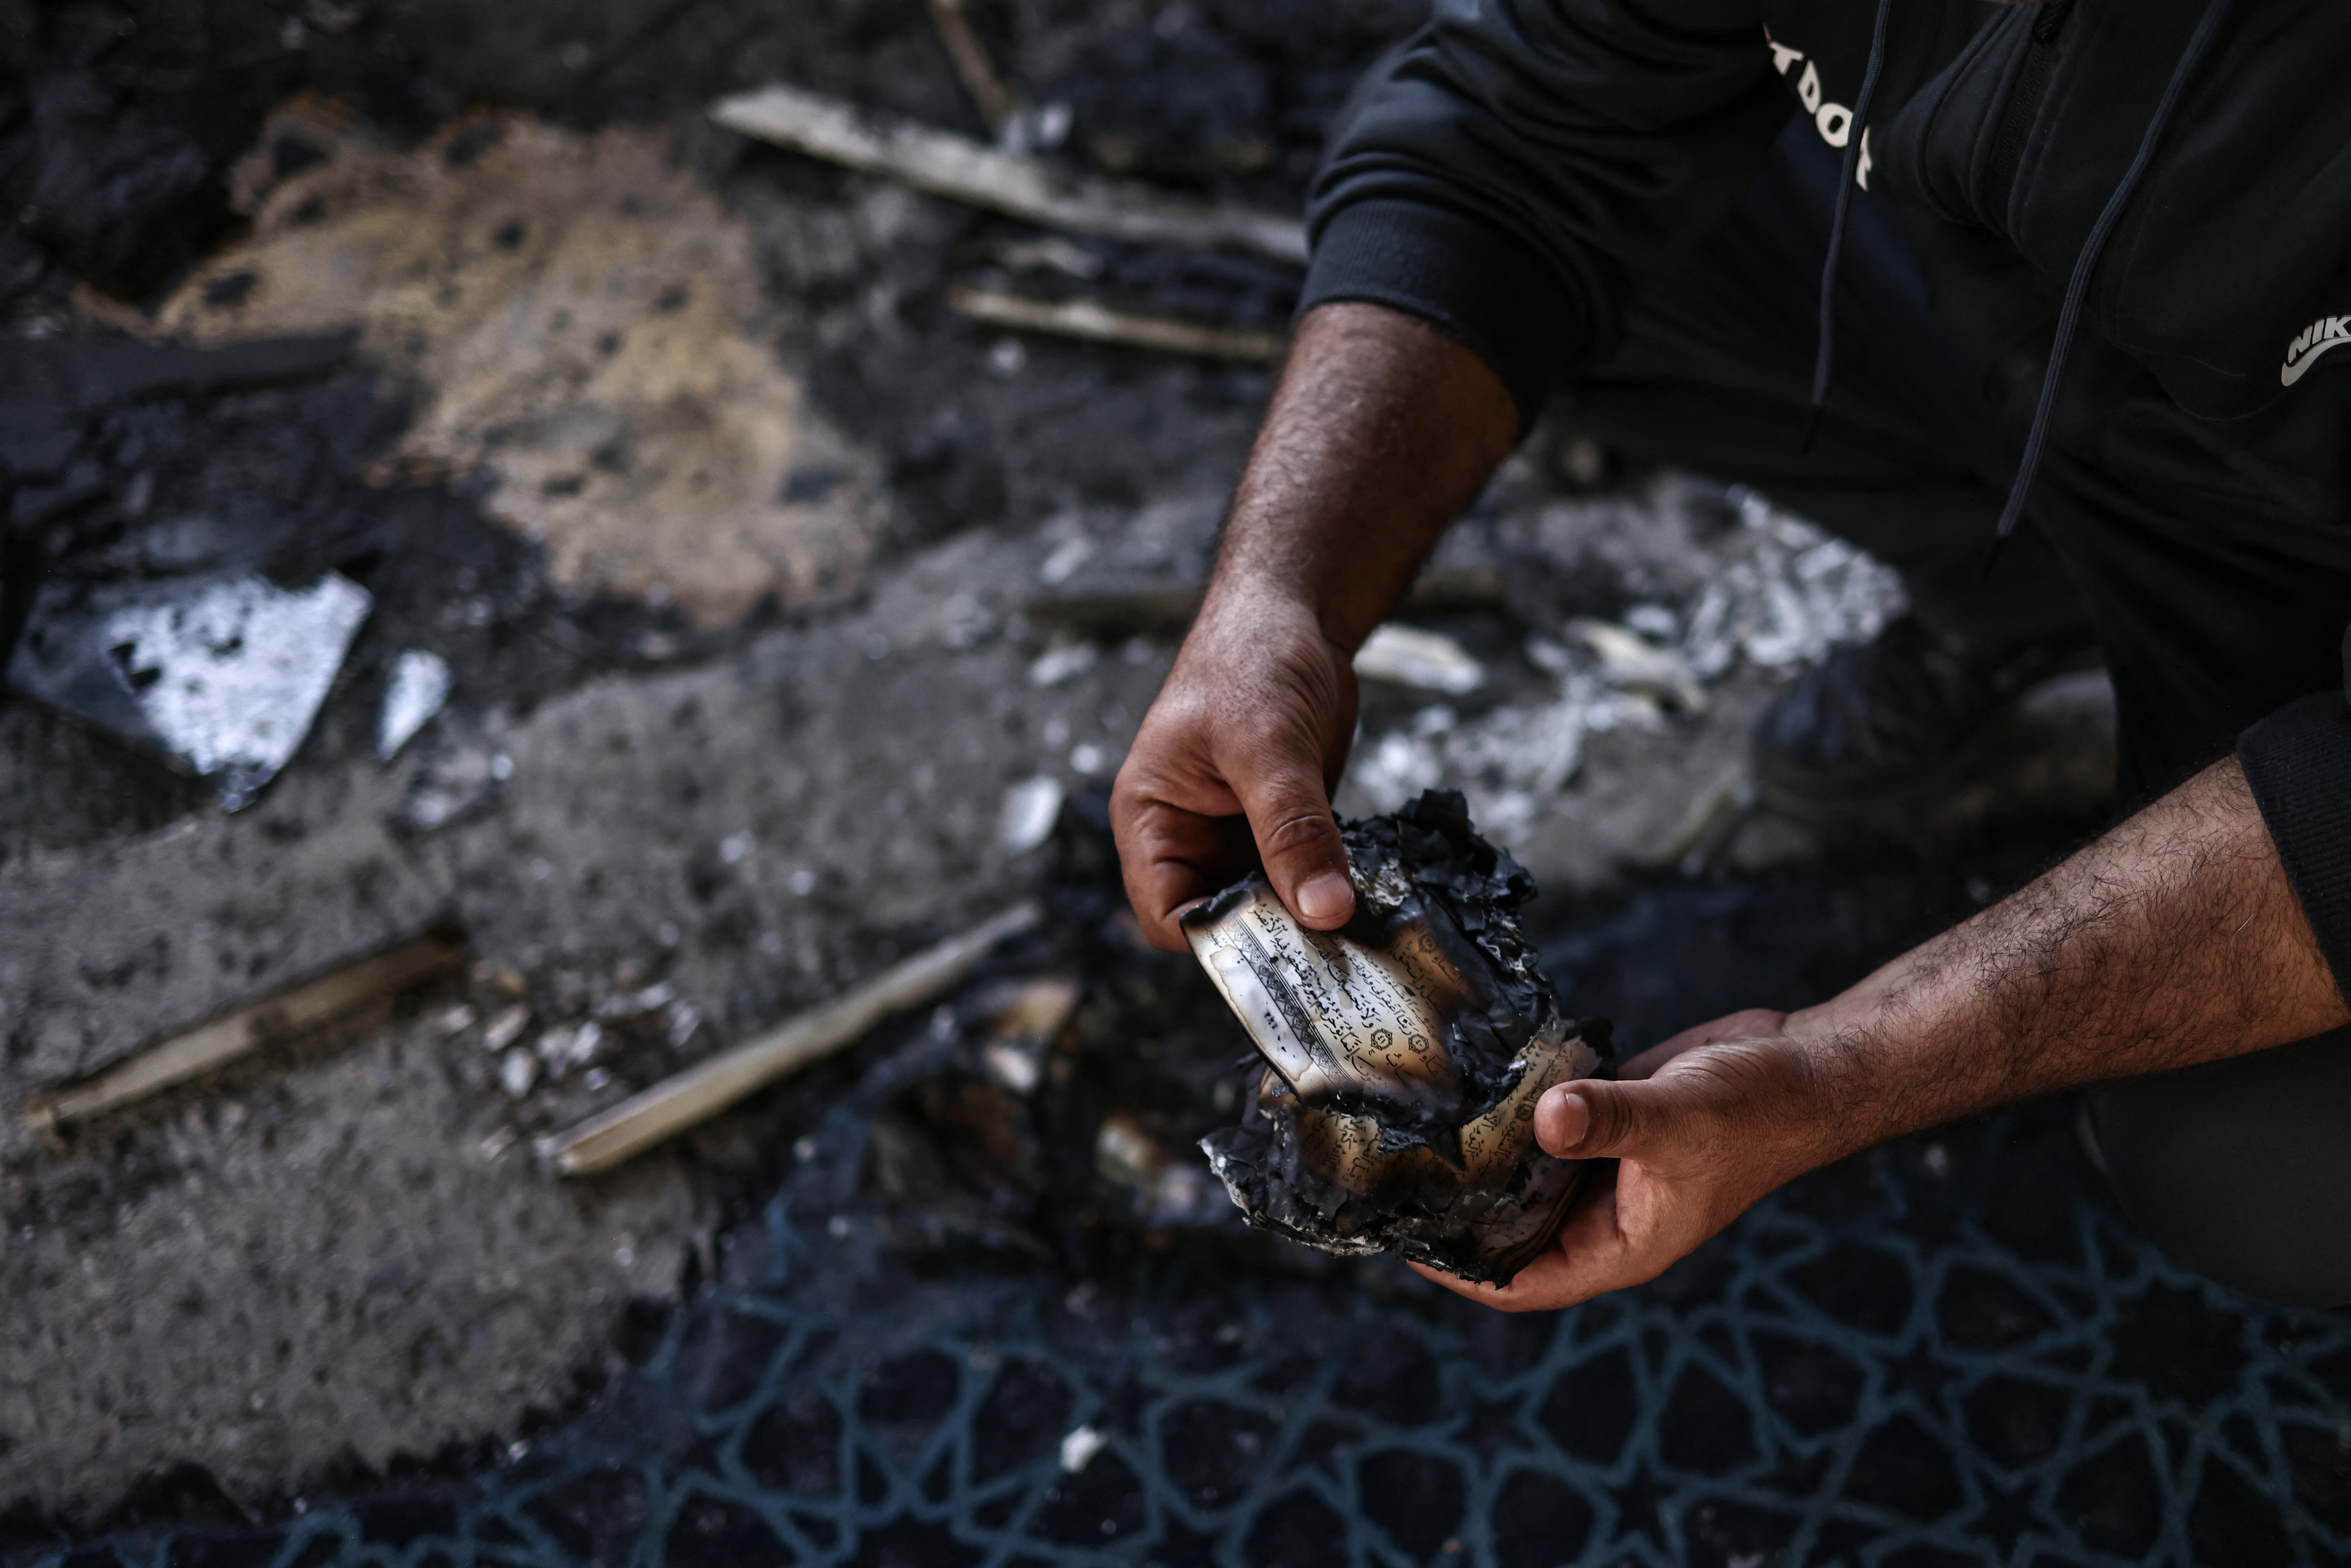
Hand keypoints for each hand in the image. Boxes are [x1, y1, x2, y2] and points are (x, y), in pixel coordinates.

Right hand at [1111, 588, 1360, 950]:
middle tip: (1335, 954)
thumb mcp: (1267, 747)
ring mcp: (1237, 837)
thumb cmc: (1249, 660)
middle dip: (1273, 939)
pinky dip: (1331, 893)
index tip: (1280, 955)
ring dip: (1309, 920)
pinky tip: (1368, 901)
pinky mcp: (1284, 831)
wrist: (1293, 615)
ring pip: (1269, 908)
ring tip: (1360, 933)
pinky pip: (1304, 880)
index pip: (1167, 916)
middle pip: (1222, 922)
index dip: (1218, 942)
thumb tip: (1325, 910)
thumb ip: (1294, 830)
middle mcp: (1187, 838)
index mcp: (1151, 820)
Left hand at [1410, 1008, 1838, 1310]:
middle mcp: (1606, 1217)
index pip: (1521, 1282)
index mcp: (1622, 1246)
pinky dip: (1507, 1117)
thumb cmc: (1757, 1109)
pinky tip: (1462, 1086)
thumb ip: (1611, 1121)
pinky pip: (1542, 1131)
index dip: (1460, 1272)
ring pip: (1523, 1179)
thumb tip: (1547, 1118)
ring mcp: (1603, 1171)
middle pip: (1511, 1232)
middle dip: (1456, 1214)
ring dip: (1479, 1160)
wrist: (1801, 1067)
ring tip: (1410, 1131)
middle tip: (1388, 1179)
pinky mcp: (1603, 1124)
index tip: (1401, 1242)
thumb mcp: (1678, 1117)